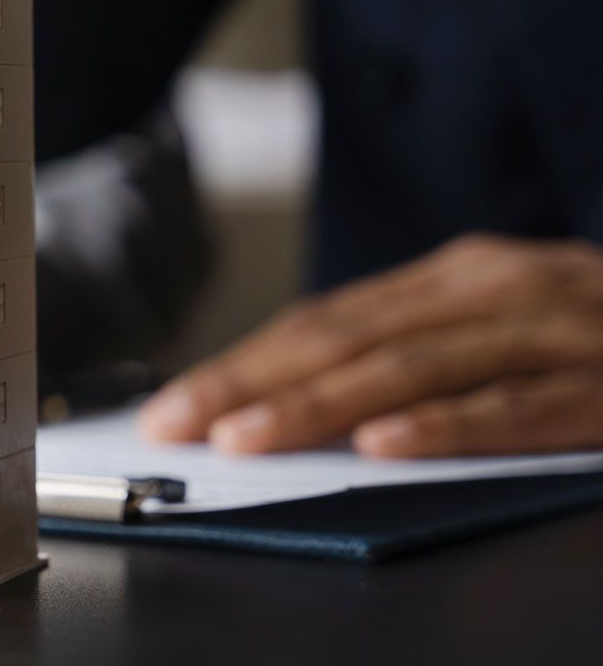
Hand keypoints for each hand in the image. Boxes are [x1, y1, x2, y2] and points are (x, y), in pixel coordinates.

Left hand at [138, 235, 602, 457]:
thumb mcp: (503, 331)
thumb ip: (416, 355)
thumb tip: (297, 397)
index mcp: (460, 279)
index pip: (325, 320)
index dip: (241, 361)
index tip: (171, 403)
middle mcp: (495, 289)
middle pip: (348, 337)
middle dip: (251, 383)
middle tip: (178, 423)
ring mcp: (553, 330)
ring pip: (413, 369)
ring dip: (320, 405)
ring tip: (249, 438)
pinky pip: (516, 406)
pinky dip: (447, 426)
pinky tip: (386, 446)